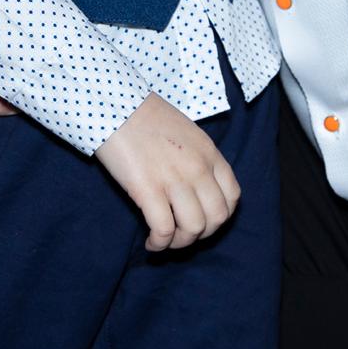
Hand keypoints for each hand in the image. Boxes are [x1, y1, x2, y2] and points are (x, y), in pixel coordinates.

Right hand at [95, 93, 240, 251]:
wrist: (115, 104)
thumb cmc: (145, 116)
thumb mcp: (186, 132)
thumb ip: (197, 158)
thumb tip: (195, 188)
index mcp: (209, 152)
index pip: (232, 197)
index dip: (220, 217)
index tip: (203, 221)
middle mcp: (197, 168)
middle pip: (216, 217)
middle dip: (201, 235)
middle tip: (182, 235)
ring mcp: (174, 179)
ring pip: (193, 228)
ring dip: (180, 243)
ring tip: (165, 240)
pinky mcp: (148, 189)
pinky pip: (163, 229)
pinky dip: (159, 243)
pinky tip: (151, 243)